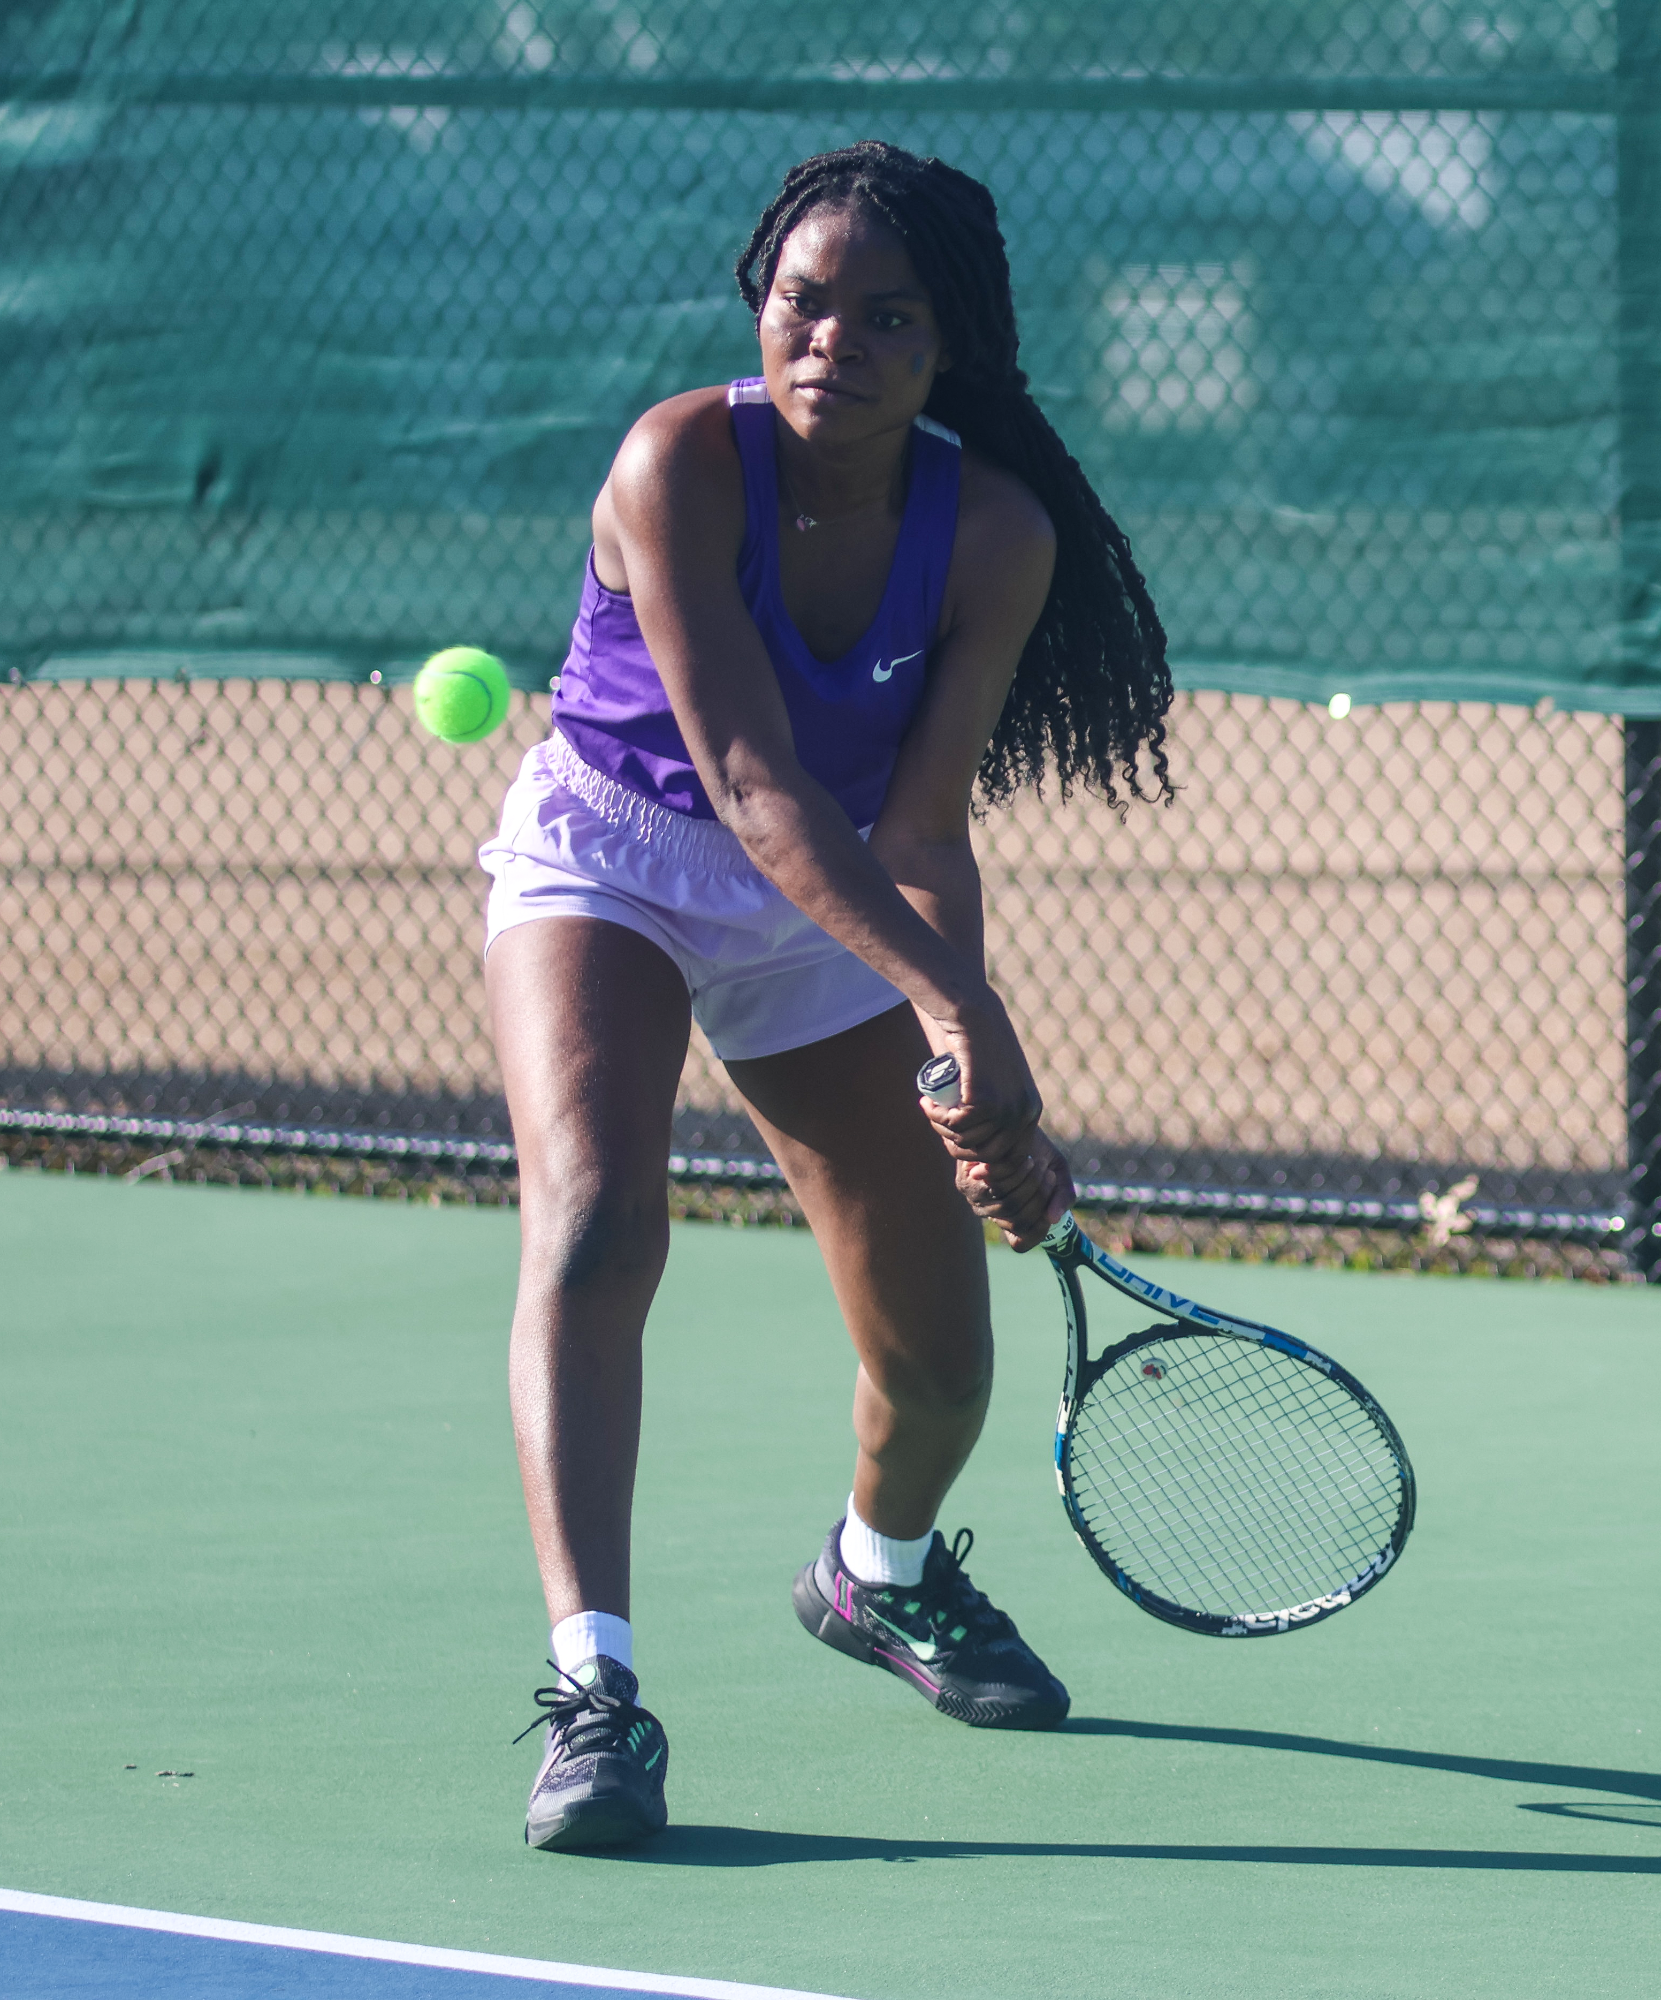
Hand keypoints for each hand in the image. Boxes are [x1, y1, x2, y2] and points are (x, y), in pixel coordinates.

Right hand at [917, 991, 1042, 1174]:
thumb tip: (982, 1154)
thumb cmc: (979, 1046)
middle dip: (959, 1148)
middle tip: (940, 1126)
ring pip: (968, 1142)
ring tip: (932, 1109)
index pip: (1013, 1159)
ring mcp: (1007, 1109)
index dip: (988, 1167)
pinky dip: (937, 1117)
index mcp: (1030, 1111)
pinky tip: (927, 1103)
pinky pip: (956, 1125)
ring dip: (943, 1129)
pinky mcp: (986, 1101)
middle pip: (988, 1156)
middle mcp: (1025, 1114)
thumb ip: (997, 1110)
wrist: (974, 1015)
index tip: (967, 1164)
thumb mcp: (997, 1083)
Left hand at [955, 1126, 1075, 1252]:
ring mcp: (977, 1201)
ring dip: (1029, 1183)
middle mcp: (992, 1215)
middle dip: (1040, 1195)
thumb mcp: (1058, 1170)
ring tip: (1036, 1164)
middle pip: (1019, 1220)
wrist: (1012, 1121)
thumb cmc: (1036, 1149)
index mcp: (1013, 1219)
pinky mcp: (966, 1182)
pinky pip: (996, 1187)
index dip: (1039, 1227)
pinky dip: (1015, 1173)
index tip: (1050, 1204)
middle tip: (1048, 1173)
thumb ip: (1063, 1195)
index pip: (1021, 1243)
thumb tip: (1054, 1218)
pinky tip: (1024, 1158)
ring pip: (1008, 1205)